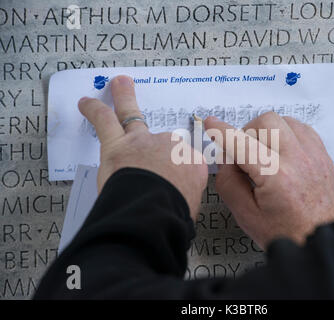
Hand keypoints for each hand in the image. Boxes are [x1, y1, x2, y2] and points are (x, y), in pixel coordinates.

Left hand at [78, 75, 207, 218]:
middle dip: (158, 148)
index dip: (176, 174)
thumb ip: (182, 196)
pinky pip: (104, 120)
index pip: (186, 162)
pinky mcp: (117, 145)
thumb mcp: (191, 206)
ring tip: (119, 85)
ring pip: (132, 115)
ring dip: (125, 98)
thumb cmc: (173, 213)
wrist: (155, 209)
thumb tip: (175, 201)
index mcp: (191, 164)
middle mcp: (170, 146)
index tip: (173, 184)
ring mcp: (143, 141)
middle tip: (156, 144)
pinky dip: (93, 109)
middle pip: (163, 141)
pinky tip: (85, 101)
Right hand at [204, 112, 333, 248]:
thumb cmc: (288, 233)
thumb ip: (229, 184)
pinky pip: (302, 128)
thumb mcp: (246, 216)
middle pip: (266, 122)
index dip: (221, 131)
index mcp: (276, 176)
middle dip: (247, 132)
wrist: (320, 240)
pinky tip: (281, 151)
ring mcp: (313, 155)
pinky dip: (287, 133)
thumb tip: (226, 160)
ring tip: (263, 153)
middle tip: (243, 153)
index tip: (211, 124)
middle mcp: (298, 159)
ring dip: (268, 131)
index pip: (241, 143)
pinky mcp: (322, 155)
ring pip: (284, 120)